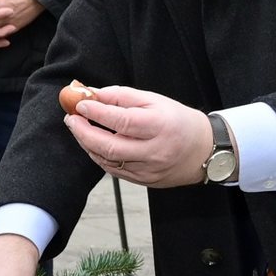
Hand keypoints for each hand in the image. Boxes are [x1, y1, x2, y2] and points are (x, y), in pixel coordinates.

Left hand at [66, 86, 214, 187]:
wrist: (204, 151)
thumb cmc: (179, 122)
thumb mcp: (156, 101)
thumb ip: (123, 96)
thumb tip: (94, 94)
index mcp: (160, 126)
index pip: (122, 121)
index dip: (97, 113)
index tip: (81, 105)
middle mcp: (154, 151)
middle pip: (109, 146)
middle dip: (84, 132)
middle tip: (72, 119)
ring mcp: (149, 170)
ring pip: (108, 161)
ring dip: (88, 145)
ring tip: (79, 129)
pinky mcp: (145, 181)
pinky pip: (114, 171)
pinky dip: (99, 157)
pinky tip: (93, 145)